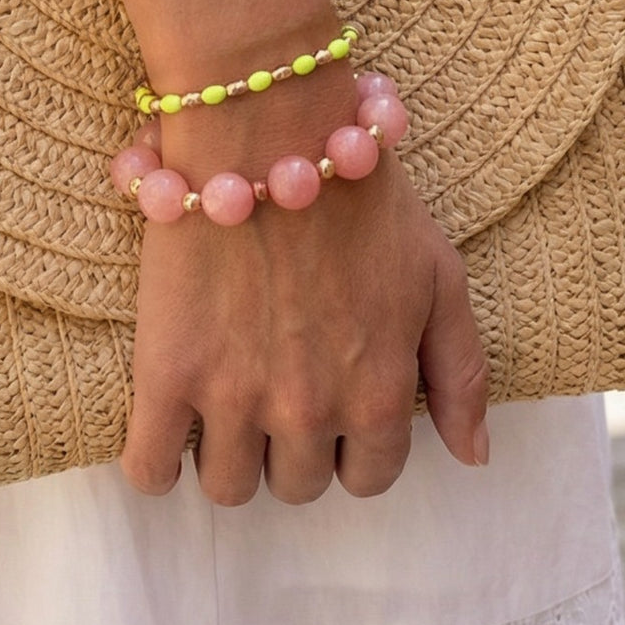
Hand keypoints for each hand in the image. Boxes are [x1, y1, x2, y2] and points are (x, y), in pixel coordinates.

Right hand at [120, 151, 489, 504]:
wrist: (266, 136)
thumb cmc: (362, 198)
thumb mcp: (441, 279)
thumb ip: (463, 374)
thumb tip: (474, 458)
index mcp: (379, 394)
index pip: (370, 476)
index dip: (353, 451)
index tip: (332, 419)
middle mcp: (309, 410)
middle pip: (298, 486)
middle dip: (294, 453)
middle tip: (276, 399)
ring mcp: (233, 397)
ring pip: (229, 487)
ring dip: (231, 463)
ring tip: (224, 416)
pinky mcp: (166, 374)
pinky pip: (150, 467)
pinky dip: (156, 470)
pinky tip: (166, 447)